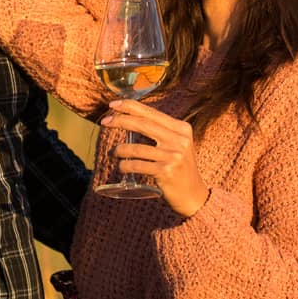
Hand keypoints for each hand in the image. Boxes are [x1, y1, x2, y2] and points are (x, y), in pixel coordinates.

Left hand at [99, 101, 208, 217]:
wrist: (193, 195)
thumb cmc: (179, 167)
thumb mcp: (177, 144)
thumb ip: (161, 132)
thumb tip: (130, 118)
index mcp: (181, 128)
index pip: (152, 113)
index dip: (130, 106)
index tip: (113, 104)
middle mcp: (179, 140)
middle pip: (143, 124)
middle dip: (120, 121)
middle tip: (104, 122)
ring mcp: (173, 156)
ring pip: (136, 148)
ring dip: (119, 150)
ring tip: (112, 153)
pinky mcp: (166, 171)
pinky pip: (137, 165)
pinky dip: (125, 166)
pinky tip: (121, 167)